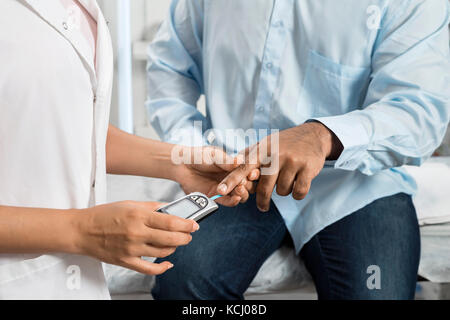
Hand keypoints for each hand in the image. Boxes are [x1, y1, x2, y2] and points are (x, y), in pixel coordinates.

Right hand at [74, 201, 198, 274]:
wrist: (82, 230)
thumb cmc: (104, 215)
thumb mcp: (129, 203)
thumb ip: (151, 206)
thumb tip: (170, 208)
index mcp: (139, 215)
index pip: (171, 221)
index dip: (187, 224)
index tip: (194, 224)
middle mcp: (137, 233)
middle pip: (171, 238)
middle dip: (185, 237)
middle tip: (189, 234)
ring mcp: (132, 249)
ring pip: (163, 253)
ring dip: (174, 248)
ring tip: (176, 243)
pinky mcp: (126, 261)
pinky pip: (149, 269)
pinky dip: (162, 267)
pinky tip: (168, 263)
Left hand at [175, 146, 259, 205]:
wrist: (181, 165)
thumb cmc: (198, 155)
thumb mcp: (214, 155)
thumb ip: (226, 160)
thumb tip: (240, 160)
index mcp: (234, 166)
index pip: (249, 172)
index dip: (252, 173)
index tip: (253, 173)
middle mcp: (232, 178)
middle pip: (248, 185)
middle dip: (248, 185)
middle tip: (244, 182)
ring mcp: (225, 188)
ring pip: (240, 195)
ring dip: (242, 193)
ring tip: (239, 189)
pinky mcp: (216, 197)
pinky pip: (228, 202)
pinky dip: (233, 201)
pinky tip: (235, 198)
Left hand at [216, 122, 342, 211]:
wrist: (312, 135)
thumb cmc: (284, 143)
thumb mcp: (265, 143)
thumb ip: (248, 155)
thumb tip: (230, 164)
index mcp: (262, 150)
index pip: (243, 168)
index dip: (231, 180)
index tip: (220, 191)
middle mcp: (276, 155)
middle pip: (264, 187)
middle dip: (263, 200)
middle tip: (262, 207)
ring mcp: (293, 161)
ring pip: (282, 191)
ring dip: (283, 191)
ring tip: (287, 180)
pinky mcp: (307, 168)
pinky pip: (298, 192)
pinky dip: (297, 194)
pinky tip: (298, 184)